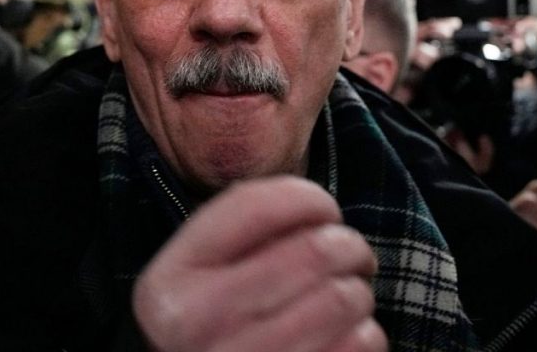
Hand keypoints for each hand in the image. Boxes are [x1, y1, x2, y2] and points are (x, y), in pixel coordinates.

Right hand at [132, 176, 386, 351]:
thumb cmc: (214, 324)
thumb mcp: (200, 277)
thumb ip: (243, 233)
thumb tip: (319, 213)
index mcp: (171, 282)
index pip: (256, 206)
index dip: (309, 198)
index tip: (325, 212)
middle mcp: (197, 325)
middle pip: (315, 251)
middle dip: (349, 246)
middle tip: (351, 255)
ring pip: (344, 298)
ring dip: (357, 292)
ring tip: (344, 298)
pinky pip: (361, 343)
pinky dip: (365, 333)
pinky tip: (343, 335)